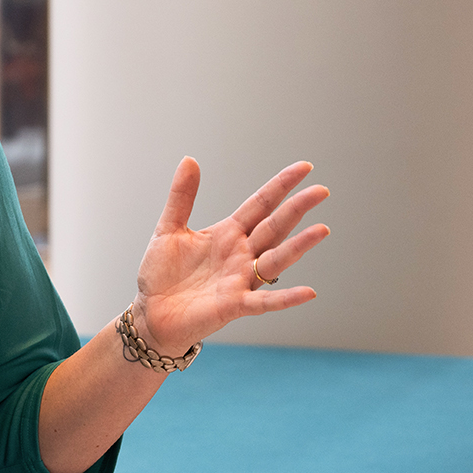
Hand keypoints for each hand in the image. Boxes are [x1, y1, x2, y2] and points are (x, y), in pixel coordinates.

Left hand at [133, 158, 330, 355]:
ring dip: (298, 247)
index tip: (305, 167)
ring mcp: (240, 280)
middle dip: (296, 209)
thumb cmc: (162, 274)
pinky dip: (286, 298)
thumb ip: (182, 197)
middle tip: (321, 190)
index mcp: (228, 233)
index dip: (281, 186)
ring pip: (275, 260)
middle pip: (274, 227)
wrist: (150, 312)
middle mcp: (241, 255)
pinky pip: (264, 301)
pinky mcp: (234, 305)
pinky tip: (308, 292)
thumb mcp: (168, 229)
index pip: (261, 205)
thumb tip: (189, 159)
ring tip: (321, 230)